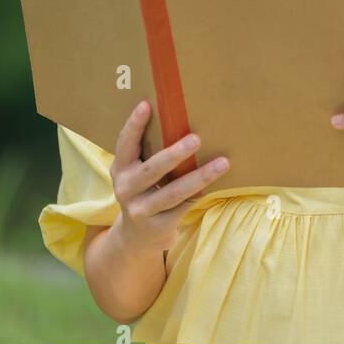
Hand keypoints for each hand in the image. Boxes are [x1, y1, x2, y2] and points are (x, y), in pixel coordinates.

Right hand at [108, 99, 229, 255]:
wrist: (135, 239)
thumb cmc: (144, 193)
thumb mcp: (137, 175)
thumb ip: (149, 155)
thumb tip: (182, 121)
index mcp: (120, 169)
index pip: (125, 144)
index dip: (134, 125)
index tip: (146, 104)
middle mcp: (126, 189)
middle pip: (151, 170)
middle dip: (174, 154)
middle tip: (196, 139)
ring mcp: (141, 210)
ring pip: (173, 192)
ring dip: (200, 177)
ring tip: (223, 163)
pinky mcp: (158, 226)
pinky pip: (184, 206)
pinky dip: (201, 194)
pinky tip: (218, 184)